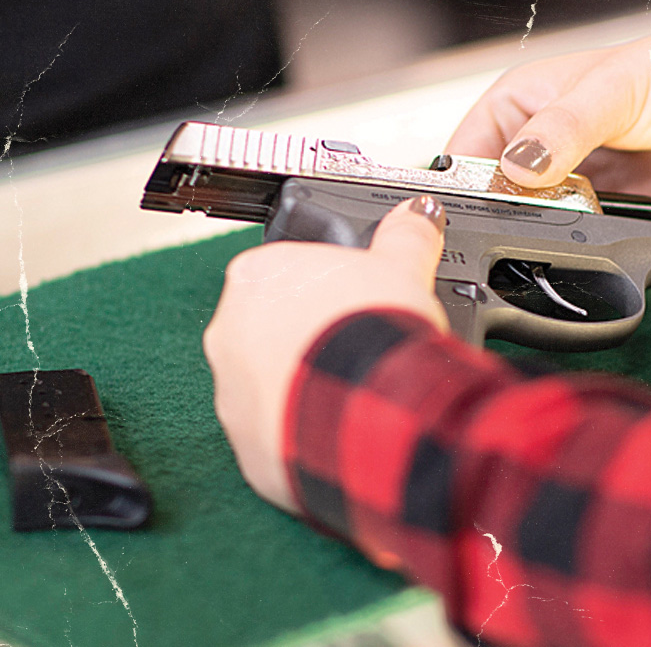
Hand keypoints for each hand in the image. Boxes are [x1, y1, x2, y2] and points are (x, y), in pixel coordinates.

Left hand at [203, 198, 447, 511]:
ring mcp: (232, 389)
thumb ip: (405, 236)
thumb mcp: (401, 269)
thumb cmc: (376, 334)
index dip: (324, 290)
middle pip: (270, 328)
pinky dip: (300, 426)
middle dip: (309, 336)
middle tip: (354, 343)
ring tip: (352, 383)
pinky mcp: (245, 438)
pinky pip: (273, 428)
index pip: (284, 274)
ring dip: (302, 382)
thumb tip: (420, 213)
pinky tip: (339, 418)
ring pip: (270, 381)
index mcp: (257, 276)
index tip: (350, 304)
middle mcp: (229, 331)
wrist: (373, 410)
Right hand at [447, 21, 650, 225]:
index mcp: (517, 108)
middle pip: (490, 196)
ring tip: (561, 218)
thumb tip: (520, 167)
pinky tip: (581, 234)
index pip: (464, 152)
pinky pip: (565, 240)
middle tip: (522, 213)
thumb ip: (562, 129)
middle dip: (499, 211)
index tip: (470, 205)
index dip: (461, 182)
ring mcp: (559, 187)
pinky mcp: (588, 217)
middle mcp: (532, 150)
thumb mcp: (609, 90)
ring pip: (524, 222)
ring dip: (538, 228)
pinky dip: (569, 243)